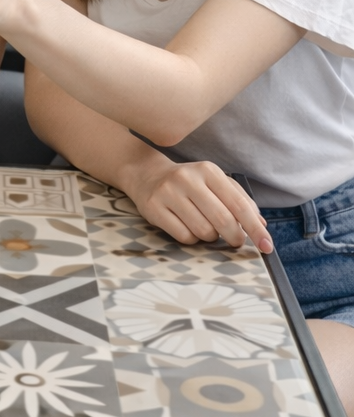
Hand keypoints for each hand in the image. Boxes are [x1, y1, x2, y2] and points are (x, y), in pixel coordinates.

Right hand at [121, 155, 272, 253]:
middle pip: (223, 220)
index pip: (238, 204)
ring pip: (204, 231)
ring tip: (204, 225)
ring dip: (210, 236)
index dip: (255, 228)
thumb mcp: (215, 183)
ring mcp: (169, 193)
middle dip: (235, 236)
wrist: (147, 175)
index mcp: (208, 170)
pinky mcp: (154, 208)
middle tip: (235, 240)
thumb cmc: (190, 183)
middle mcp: (188, 179)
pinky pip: (184, 236)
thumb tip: (261, 225)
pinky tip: (187, 226)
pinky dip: (192, 238)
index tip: (267, 246)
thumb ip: (240, 200)